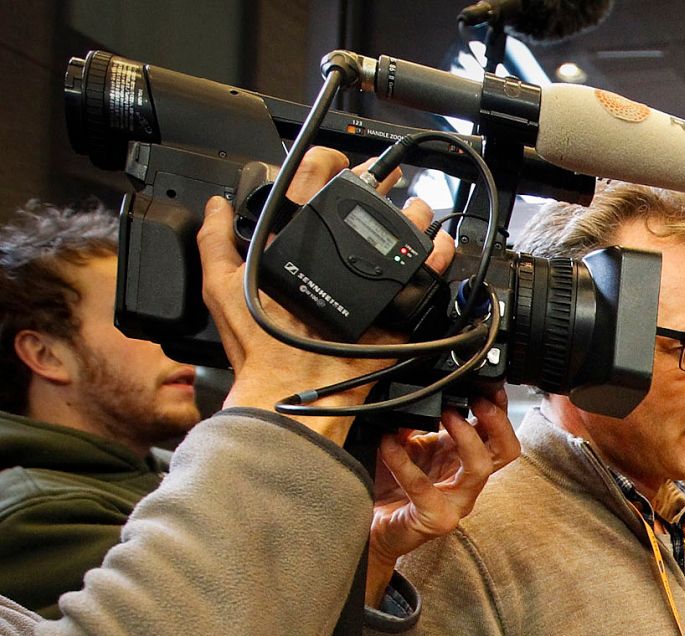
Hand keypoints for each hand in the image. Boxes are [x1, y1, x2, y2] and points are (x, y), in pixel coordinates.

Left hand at [197, 149, 453, 445]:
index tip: (337, 161)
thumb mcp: (223, 288)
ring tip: (415, 209)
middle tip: (387, 178)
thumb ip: (215, 244)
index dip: (323, 171)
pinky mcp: (390, 316)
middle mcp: (331, 271)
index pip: (311, 200)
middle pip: (359, 216)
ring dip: (410, 219)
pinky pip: (419, 285)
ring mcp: (364, 292)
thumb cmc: (259, 349)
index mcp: (294, 259)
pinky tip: (437, 245)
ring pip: (393, 244)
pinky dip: (436, 263)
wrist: (296, 391)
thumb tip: (215, 206)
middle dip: (377, 190)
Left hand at [364, 389, 518, 602]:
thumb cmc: (389, 488)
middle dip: (496, 422)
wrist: (369, 526)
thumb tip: (411, 396)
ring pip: (480, 469)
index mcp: (462, 459)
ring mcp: (456, 503)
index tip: (488, 385)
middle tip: (476, 400)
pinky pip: (424, 487)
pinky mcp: (436, 519)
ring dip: (466, 437)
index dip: (500, 409)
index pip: (497, 433)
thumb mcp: (402, 444)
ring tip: (444, 414)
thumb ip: (410, 423)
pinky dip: (404, 462)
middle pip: (505, 451)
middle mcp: (466, 480)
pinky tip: (387, 444)